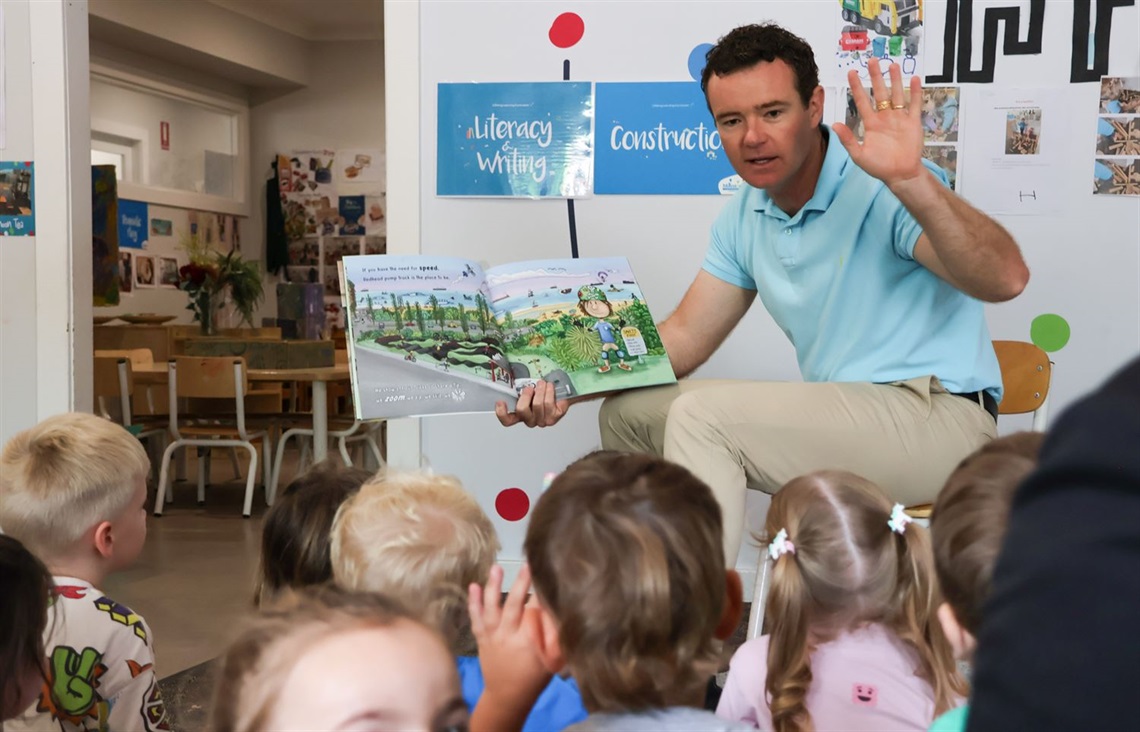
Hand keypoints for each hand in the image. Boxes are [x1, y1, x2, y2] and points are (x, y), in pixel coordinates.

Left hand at [468, 565, 550, 727]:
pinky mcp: (482, 638)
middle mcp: (509, 636)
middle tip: (526, 566)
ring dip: (493, 587)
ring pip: (492, 608)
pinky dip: (474, 602)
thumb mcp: (552, 661)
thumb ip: (556, 636)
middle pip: (514, 606)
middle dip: (520, 584)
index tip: (547, 575)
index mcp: (529, 642)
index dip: (542, 594)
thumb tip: (560, 611)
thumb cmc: (533, 678)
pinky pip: (476, 618)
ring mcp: (493, 636)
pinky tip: (473, 586)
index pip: (537, 612)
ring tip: (496, 567)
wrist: (506, 697)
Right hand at [495, 380, 569, 427]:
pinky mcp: (553, 418)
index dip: (502, 413)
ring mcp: (542, 421)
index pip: (507, 420)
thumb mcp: (528, 387)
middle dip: (526, 395)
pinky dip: (549, 392)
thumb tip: (509, 371)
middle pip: (521, 410)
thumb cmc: (543, 391)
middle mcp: (530, 420)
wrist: (563, 392)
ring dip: (540, 390)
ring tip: (542, 383)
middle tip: (530, 387)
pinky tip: (550, 387)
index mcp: (520, 415)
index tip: (501, 401)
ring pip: (537, 405)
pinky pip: (548, 404)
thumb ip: (518, 386)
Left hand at [833, 63, 924, 187]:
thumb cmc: (879, 167)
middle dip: (876, 77)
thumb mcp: (859, 155)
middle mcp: (884, 117)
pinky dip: (915, 92)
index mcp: (871, 124)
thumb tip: (835, 125)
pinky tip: (914, 79)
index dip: (857, 87)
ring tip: (892, 65)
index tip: (852, 73)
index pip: (862, 101)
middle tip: (872, 61)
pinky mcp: (913, 122)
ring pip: (897, 94)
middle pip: (879, 92)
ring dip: (895, 80)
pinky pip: (914, 105)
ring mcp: (899, 118)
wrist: (900, 174)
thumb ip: (848, 139)